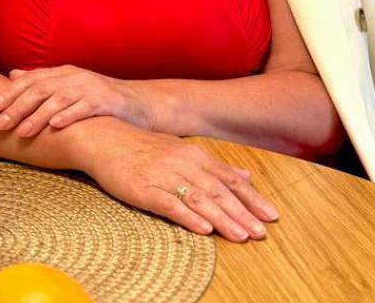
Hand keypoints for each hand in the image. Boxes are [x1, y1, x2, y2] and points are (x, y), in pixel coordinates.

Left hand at [0, 65, 152, 135]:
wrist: (139, 104)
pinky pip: (85, 108)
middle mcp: (75, 77)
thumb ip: (43, 81)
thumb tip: (14, 74)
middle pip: (41, 89)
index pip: (33, 80)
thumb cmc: (99, 99)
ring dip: (39, 116)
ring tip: (23, 131)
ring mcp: (91, 87)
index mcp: (64, 73)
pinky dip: (69, 115)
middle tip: (1, 123)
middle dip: (19, 106)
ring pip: (60, 99)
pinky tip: (56, 126)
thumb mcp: (70, 87)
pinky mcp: (107, 101)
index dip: (12, 92)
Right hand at [76, 117, 278, 241]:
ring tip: (241, 236)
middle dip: (242, 213)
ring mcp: (162, 176)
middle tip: (262, 233)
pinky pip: (170, 205)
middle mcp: (181, 163)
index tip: (271, 215)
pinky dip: (188, 218)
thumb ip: (213, 165)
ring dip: (222, 219)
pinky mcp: (144, 189)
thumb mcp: (180, 149)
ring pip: (199, 200)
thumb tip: (245, 174)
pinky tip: (203, 230)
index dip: (250, 197)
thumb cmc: (142, 146)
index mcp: (192, 153)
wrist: (103, 138)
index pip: (227, 178)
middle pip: (217, 191)